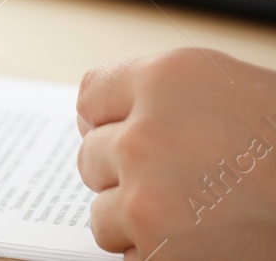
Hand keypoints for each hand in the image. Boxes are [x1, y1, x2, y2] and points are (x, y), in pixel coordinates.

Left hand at [76, 48, 275, 258]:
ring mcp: (148, 198)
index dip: (112, 122)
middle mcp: (147, 134)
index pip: (91, 97)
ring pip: (104, 212)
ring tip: (202, 221)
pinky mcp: (159, 254)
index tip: (130, 138)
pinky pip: (128, 258)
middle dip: (128, 173)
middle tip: (187, 187)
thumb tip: (102, 120)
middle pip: (91, 155)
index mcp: (167, 80)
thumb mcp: (232, 91)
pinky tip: (205, 247)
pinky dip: (157, 258)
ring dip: (139, 223)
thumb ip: (165, 97)